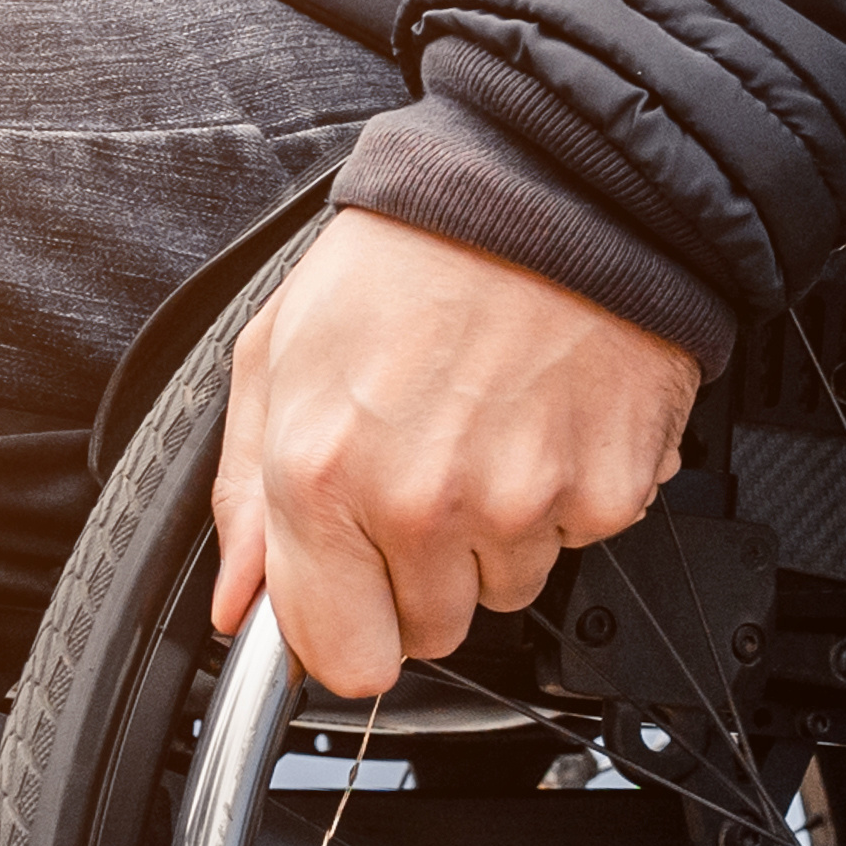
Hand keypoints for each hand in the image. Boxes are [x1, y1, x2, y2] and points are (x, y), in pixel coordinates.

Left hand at [207, 207, 697, 700]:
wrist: (546, 189)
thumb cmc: (412, 255)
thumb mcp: (281, 351)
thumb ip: (246, 492)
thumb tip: (240, 600)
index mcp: (325, 474)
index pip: (342, 656)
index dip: (346, 630)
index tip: (354, 596)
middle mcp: (422, 502)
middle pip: (430, 633)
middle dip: (421, 575)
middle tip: (425, 475)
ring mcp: (520, 503)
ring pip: (505, 592)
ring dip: (493, 537)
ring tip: (484, 433)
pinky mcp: (604, 493)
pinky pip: (574, 544)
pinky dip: (562, 499)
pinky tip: (538, 424)